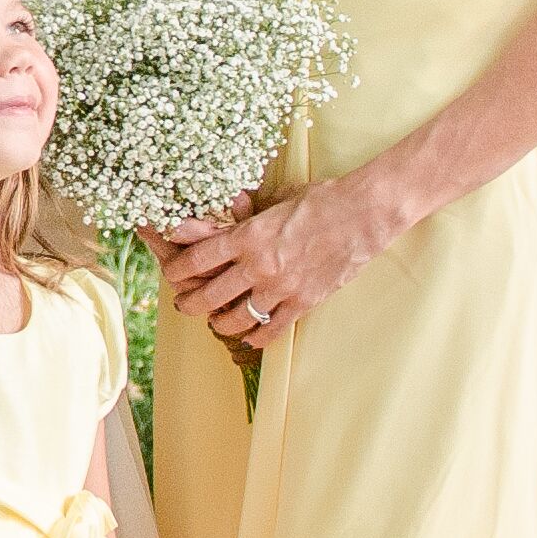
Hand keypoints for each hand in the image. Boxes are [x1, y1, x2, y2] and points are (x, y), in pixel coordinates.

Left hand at [152, 179, 391, 354]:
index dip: (178, 270)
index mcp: (249, 236)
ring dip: (220, 324)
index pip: (198, 259)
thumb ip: (245, 215)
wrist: (364, 214)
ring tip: (215, 322)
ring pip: (236, 319)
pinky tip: (250, 337)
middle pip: (209, 296)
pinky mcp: (303, 303)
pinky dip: (256, 338)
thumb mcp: (276, 200)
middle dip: (190, 304)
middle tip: (183, 305)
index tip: (172, 275)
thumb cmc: (321, 200)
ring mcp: (282, 288)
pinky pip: (272, 330)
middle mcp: (260, 266)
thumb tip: (219, 216)